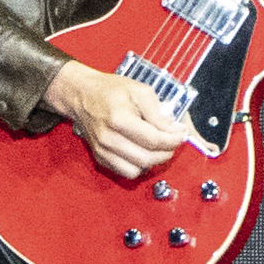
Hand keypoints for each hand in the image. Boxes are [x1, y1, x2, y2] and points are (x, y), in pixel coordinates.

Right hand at [37, 59, 189, 181]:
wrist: (82, 95)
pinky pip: (126, 172)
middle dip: (167, 151)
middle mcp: (109, 139)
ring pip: (138, 170)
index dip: (173, 139)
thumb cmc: (109, 91)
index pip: (154, 140)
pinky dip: (139, 166)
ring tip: (158, 147)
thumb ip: (158, 113)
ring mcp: (103, 150)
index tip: (181, 134)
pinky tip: (143, 152)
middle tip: (173, 140)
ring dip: (153, 161)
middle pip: (148, 158)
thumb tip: (175, 130)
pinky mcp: (101, 158)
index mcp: (119, 120)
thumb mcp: (140, 91)